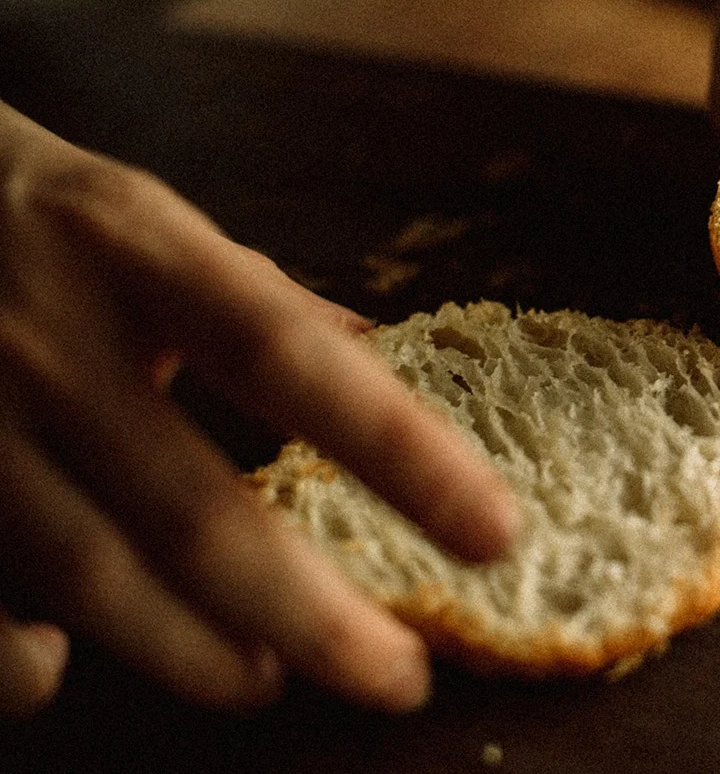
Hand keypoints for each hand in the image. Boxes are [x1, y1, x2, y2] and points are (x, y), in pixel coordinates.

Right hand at [0, 104, 520, 716]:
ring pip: (86, 572)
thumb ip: (260, 295)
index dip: (399, 450)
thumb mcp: (151, 223)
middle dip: (308, 612)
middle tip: (397, 675)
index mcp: (139, 253)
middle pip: (194, 508)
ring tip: (268, 679)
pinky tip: (66, 665)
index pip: (290, 358)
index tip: (495, 531)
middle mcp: (47, 339)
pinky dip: (18, 660)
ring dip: (191, 651)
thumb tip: (386, 351)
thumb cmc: (38, 218)